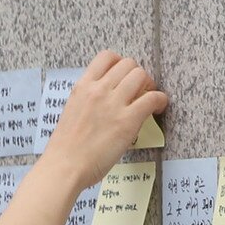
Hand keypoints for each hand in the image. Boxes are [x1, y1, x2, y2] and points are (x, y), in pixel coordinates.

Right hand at [42, 52, 166, 195]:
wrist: (64, 167)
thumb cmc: (65, 148)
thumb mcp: (72, 112)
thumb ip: (88, 101)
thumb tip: (105, 102)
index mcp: (83, 87)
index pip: (106, 57)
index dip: (120, 63)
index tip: (123, 76)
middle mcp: (99, 89)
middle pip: (128, 64)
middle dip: (137, 75)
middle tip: (139, 91)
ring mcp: (114, 103)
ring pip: (141, 75)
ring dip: (149, 85)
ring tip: (148, 99)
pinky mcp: (127, 120)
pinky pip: (152, 98)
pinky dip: (160, 100)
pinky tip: (158, 109)